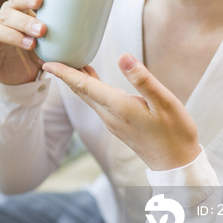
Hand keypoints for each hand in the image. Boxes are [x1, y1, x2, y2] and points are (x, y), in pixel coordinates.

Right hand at [0, 0, 46, 84]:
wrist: (22, 74)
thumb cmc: (35, 51)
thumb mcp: (46, 42)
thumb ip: (53, 36)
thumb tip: (70, 38)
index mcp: (16, 12)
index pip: (19, 0)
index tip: (41, 1)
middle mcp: (1, 20)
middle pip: (9, 15)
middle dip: (26, 21)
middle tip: (43, 30)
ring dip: (12, 35)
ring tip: (30, 44)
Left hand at [42, 54, 200, 170]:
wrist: (176, 165)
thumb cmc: (175, 133)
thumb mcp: (165, 102)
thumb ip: (143, 80)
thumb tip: (123, 57)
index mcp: (118, 107)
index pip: (84, 86)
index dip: (64, 73)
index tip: (47, 63)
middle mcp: (110, 115)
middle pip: (81, 91)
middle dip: (64, 74)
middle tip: (51, 57)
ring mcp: (112, 122)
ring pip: (87, 97)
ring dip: (76, 80)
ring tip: (68, 62)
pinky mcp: (117, 125)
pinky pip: (96, 103)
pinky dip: (88, 88)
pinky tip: (91, 79)